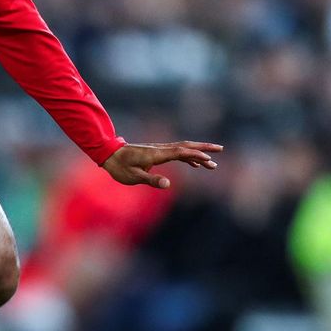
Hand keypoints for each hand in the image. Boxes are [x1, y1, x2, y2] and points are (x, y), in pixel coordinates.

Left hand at [102, 141, 222, 189]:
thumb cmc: (120, 167)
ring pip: (183, 149)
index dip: (196, 155)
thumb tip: (168, 184)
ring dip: (198, 153)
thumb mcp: (133, 177)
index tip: (210, 159)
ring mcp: (159, 150)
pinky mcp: (157, 153)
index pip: (181, 152)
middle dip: (204, 148)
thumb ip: (151, 180)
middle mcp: (160, 149)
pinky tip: (195, 165)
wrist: (109, 154)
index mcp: (156, 154)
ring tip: (213, 163)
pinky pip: (176, 153)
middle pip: (186, 146)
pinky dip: (188, 157)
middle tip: (221, 150)